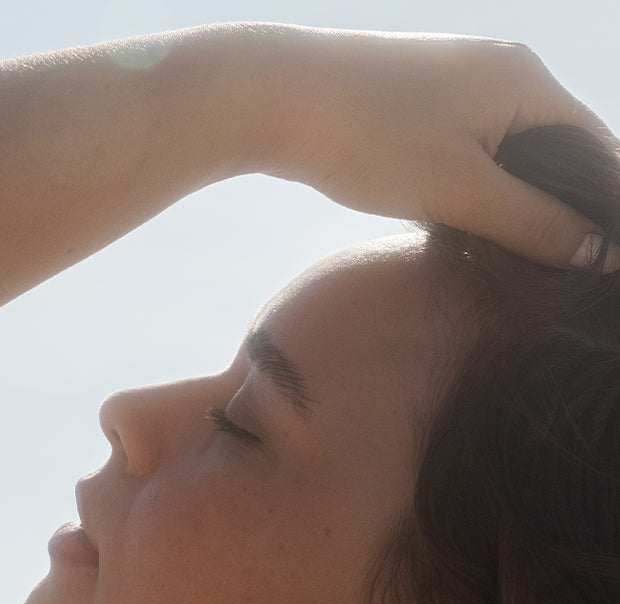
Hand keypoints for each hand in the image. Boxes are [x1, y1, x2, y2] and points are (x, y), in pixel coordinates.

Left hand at [248, 26, 617, 267]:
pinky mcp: (421, 100)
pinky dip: (479, 187)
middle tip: (569, 273)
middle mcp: (502, 71)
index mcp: (527, 82)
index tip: (608, 263)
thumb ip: (533, 225)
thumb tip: (597, 253)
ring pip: (510, 153)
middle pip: (558, 151)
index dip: (607, 208)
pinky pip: (472, 148)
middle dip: (563, 209)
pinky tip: (471, 228)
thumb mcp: (461, 193)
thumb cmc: (371, 140)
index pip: (598, 150)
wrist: (277, 99)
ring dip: (518, 202)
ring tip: (526, 260)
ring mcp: (459, 81)